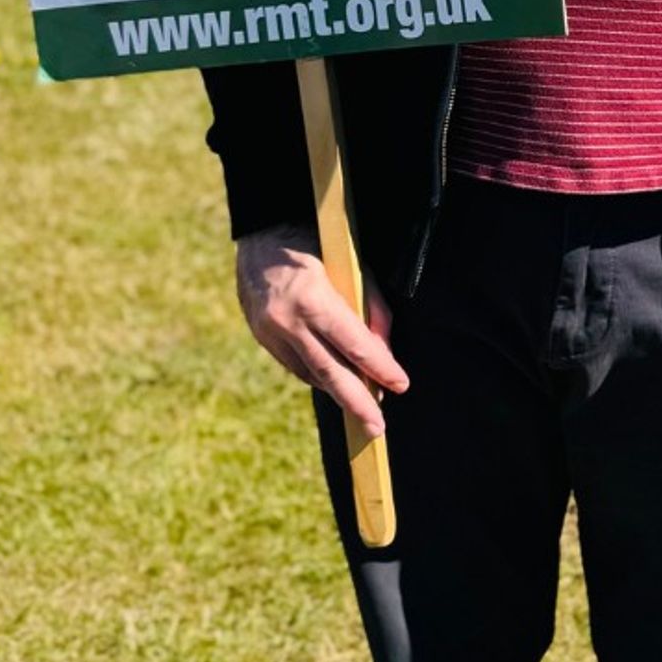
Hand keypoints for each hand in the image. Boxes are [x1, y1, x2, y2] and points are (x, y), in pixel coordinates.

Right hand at [234, 223, 408, 436]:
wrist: (261, 232)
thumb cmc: (317, 241)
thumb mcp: (353, 264)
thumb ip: (371, 306)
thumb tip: (384, 348)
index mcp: (312, 298)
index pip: (354, 344)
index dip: (380, 367)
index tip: (400, 385)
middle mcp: (287, 321)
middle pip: (329, 372)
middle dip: (357, 402)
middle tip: (376, 429)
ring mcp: (269, 332)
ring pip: (309, 373)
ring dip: (338, 392)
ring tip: (363, 411)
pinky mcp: (261, 337)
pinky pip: (294, 364)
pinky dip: (317, 376)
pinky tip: (335, 383)